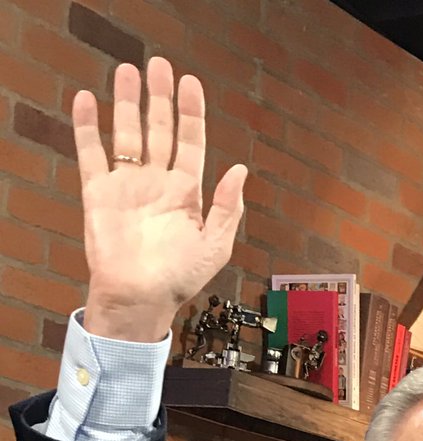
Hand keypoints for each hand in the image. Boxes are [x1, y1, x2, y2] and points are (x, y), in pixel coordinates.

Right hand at [73, 57, 247, 341]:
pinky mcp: (99, 193)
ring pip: (127, 134)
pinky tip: (88, 100)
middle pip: (159, 130)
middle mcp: (157, 184)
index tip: (190, 83)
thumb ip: (227, 207)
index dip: (191, 113)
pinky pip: (92, 154)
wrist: (140, 299)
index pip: (190, 142)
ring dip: (127, 103)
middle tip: (159, 65)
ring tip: (127, 71)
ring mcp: (128, 186)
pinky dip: (88, 127)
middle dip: (160, 98)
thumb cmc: (179, 280)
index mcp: (186, 194)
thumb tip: (240, 169)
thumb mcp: (215, 246)